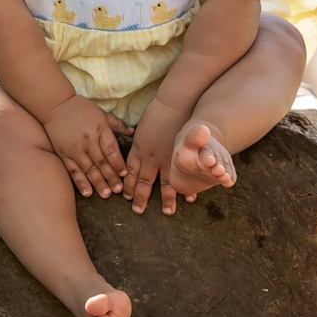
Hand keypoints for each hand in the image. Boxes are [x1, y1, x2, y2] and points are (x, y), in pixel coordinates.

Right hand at [40, 95, 127, 197]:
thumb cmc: (81, 109)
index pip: (111, 150)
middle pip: (101, 162)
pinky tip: (87, 193)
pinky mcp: (64, 155)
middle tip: (118, 190)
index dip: (118, 163)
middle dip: (111, 177)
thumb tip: (132, 132)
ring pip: (89, 169)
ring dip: (98, 183)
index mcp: (99, 129)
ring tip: (106, 194)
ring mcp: (75, 149)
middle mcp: (88, 141)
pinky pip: (73, 171)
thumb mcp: (101, 113)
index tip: (124, 174)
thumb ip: (116, 124)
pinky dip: (80, 183)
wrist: (55, 106)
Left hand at [123, 98, 189, 214]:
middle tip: (138, 211)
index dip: (128, 185)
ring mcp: (166, 160)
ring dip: (166, 199)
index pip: (130, 173)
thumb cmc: (157, 112)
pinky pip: (184, 177)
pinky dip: (187, 188)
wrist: (175, 105)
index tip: (126, 196)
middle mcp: (150, 158)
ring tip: (168, 212)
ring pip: (165, 184)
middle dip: (140, 198)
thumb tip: (134, 146)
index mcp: (138, 150)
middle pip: (143, 182)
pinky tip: (190, 198)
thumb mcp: (140, 128)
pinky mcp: (181, 158)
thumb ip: (137, 141)